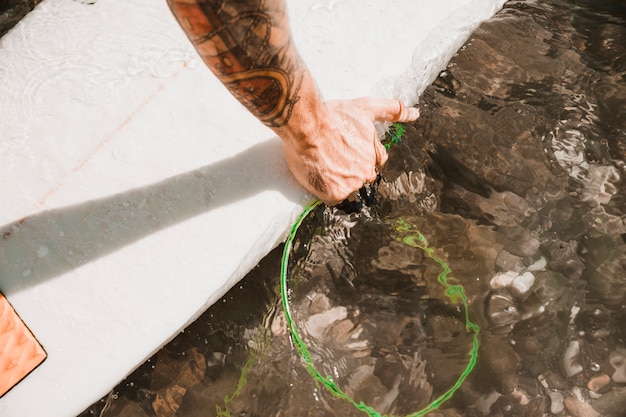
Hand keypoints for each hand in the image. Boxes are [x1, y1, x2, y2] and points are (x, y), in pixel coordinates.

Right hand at [281, 97, 419, 204]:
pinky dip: (326, 190)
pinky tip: (320, 175)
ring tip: (323, 164)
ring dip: (337, 181)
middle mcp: (365, 173)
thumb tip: (415, 113)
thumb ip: (392, 111)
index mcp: (373, 156)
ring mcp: (350, 185)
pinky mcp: (333, 193)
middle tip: (331, 156)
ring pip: (347, 189)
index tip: (346, 150)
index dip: (358, 157)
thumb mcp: (367, 108)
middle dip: (348, 170)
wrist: (308, 125)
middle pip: (359, 178)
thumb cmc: (335, 116)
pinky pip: (333, 199)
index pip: (372, 164)